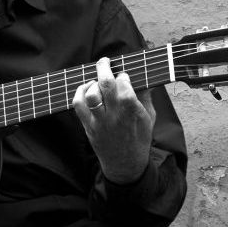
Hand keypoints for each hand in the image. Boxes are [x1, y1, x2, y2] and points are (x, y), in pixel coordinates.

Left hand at [72, 57, 155, 184]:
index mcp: (132, 114)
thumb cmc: (139, 140)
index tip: (124, 75)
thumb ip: (146, 97)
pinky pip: (78, 106)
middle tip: (105, 61)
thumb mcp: (150, 118)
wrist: (125, 165)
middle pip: (105, 86)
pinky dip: (79, 93)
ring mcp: (99, 122)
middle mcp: (114, 117)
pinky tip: (86, 89)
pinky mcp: (88, 127)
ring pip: (91, 94)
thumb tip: (146, 78)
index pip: (125, 87)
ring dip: (93, 82)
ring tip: (97, 80)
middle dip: (104, 68)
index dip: (123, 76)